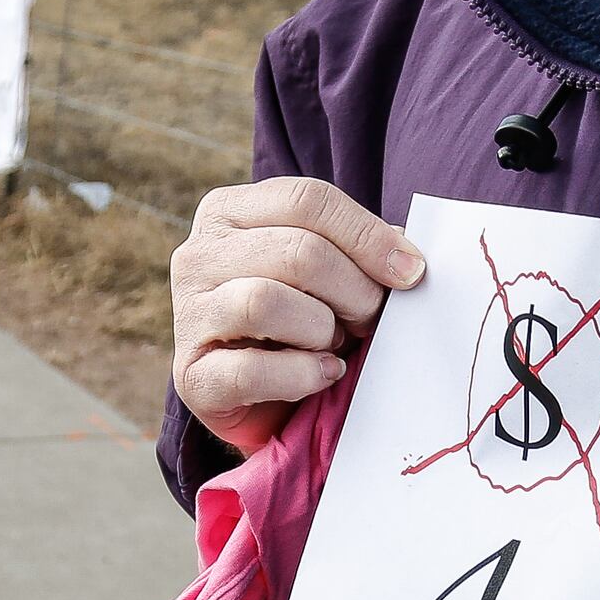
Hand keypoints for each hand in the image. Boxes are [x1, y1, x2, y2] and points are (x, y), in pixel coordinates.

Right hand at [171, 178, 423, 453]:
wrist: (264, 400)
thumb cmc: (301, 322)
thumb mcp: (327, 272)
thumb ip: (358, 250)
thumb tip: (404, 252)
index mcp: (230, 211)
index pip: (307, 200)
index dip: (368, 236)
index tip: (411, 272)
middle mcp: (198, 254)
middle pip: (297, 251)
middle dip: (354, 290)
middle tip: (372, 318)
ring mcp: (188, 314)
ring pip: (266, 302)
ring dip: (322, 328)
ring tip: (336, 344)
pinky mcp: (191, 375)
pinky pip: (250, 370)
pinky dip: (301, 374)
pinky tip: (324, 374)